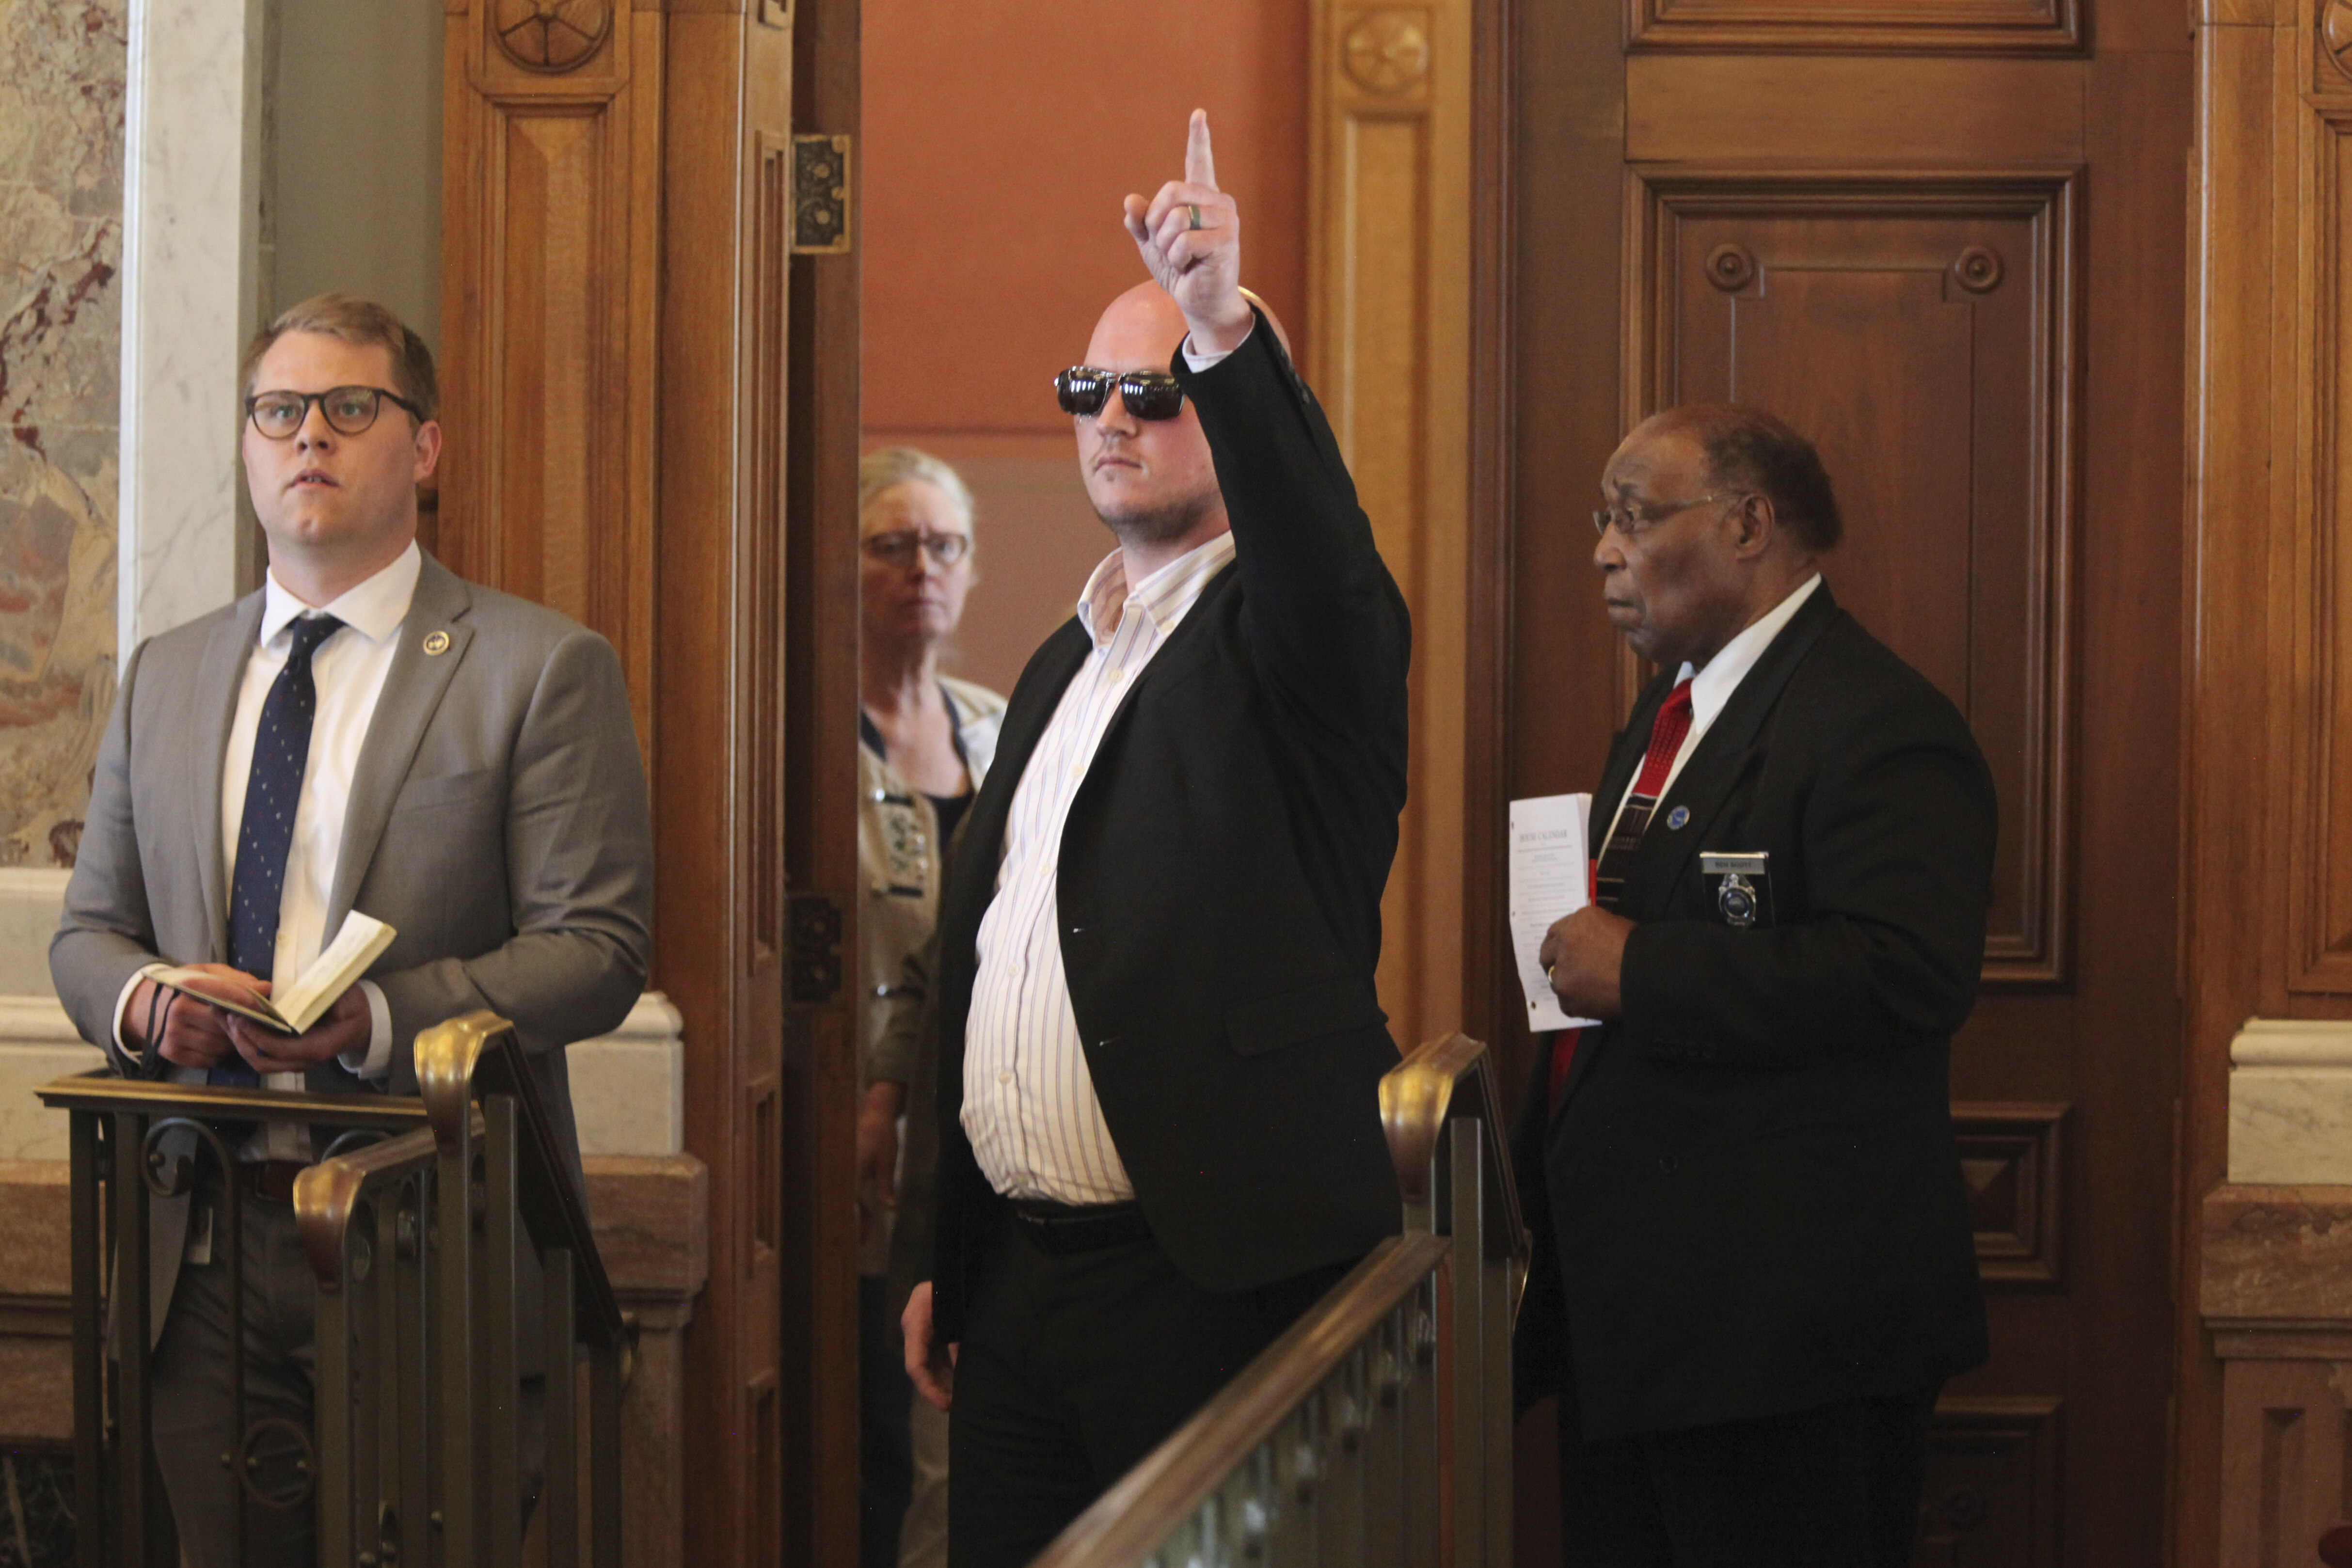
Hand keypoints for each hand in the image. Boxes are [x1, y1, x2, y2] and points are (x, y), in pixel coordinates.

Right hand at [122, 966, 254, 1068]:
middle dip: (239, 1027)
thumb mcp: (207, 974)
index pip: (226, 997)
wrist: (147, 1005)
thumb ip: (237, 979)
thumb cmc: (186, 988)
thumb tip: (266, 987)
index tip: (263, 1008)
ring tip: (231, 1033)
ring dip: (230, 1042)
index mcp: (188, 987)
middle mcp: (178, 1011)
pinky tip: (217, 1044)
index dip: (248, 1003)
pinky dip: (217, 1055)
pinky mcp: (170, 1052)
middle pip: (224, 1026)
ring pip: (218, 1045)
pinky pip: (206, 1060)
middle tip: (249, 1024)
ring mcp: (172, 1034)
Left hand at [224, 983, 372, 1074]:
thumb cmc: (354, 1010)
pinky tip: (231, 1023)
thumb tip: (333, 1008)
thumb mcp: (353, 1002)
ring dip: (238, 1042)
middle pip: (262, 1061)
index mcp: (317, 1049)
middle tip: (228, 1017)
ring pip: (257, 1060)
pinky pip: (259, 1053)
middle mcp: (302, 1061)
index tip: (242, 1017)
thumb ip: (342, 1004)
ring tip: (222, 1018)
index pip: (280, 1049)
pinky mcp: (285, 1054)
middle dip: (241, 1041)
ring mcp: (292, 1060)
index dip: (258, 1036)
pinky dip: (243, 1041)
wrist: (361, 1025)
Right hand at [856, 1082, 905, 1243]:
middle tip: (858, 1244)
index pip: (848, 1199)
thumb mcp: (887, 1159)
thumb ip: (886, 1184)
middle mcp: (840, 1170)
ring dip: (851, 1217)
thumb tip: (890, 1207)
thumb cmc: (882, 1135)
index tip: (856, 1237)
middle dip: (849, 1224)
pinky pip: (845, 1192)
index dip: (852, 1220)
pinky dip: (852, 1206)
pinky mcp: (842, 1170)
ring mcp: (839, 1170)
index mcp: (850, 1168)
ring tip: (861, 1238)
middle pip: (841, 1204)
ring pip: (842, 1200)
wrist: (873, 1114)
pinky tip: (859, 1218)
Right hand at [902, 1281, 956, 1411]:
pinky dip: (946, 1369)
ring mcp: (921, 1329)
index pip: (915, 1364)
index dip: (928, 1388)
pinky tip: (959, 1382)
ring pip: (928, 1363)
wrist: (956, 1265)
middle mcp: (913, 1328)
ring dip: (941, 1382)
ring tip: (957, 1400)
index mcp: (915, 1322)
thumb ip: (956, 1342)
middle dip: (935, 1389)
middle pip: (920, 1368)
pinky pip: (935, 1354)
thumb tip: (960, 1371)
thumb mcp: (955, 1313)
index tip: (943, 1405)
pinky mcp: (930, 1329)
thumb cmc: (955, 1285)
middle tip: (953, 1408)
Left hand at [1122, 110, 1252, 356]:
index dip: (1198, 138)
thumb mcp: (1152, 244)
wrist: (1199, 301)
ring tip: (1182, 258)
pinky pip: (1184, 240)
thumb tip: (1130, 201)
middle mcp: (1217, 202)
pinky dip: (1178, 257)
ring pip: (1177, 218)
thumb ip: (1140, 222)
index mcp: (1200, 198)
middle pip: (1171, 192)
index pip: (1199, 161)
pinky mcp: (1226, 240)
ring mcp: (1225, 219)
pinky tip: (1190, 266)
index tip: (1198, 114)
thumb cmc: (1180, 270)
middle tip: (1167, 244)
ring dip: (1167, 244)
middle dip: (1157, 222)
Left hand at [1539, 907, 1633, 1021]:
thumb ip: (1592, 931)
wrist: (1647, 976)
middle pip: (1546, 955)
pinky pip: (1565, 1003)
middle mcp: (1562, 946)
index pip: (1555, 932)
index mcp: (1575, 924)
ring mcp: (1562, 975)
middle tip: (1570, 969)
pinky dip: (1575, 1003)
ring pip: (1556, 981)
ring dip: (1567, 983)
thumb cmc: (1638, 948)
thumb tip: (1586, 939)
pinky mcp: (1567, 999)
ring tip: (1586, 988)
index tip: (1565, 950)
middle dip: (1555, 961)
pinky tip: (1590, 1001)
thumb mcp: (1614, 924)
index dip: (1560, 943)